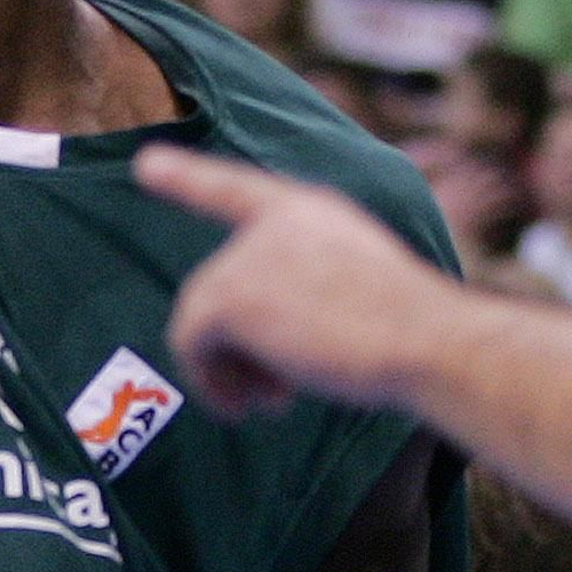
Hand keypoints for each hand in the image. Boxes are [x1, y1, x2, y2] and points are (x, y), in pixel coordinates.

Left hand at [137, 143, 452, 417]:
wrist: (425, 342)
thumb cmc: (408, 333)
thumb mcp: (356, 292)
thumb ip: (298, 292)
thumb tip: (233, 341)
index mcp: (311, 212)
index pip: (237, 190)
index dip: (188, 179)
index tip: (145, 165)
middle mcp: (273, 222)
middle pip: (216, 289)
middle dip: (239, 349)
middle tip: (279, 395)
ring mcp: (248, 254)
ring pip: (199, 321)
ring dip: (228, 370)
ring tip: (274, 401)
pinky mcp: (228, 294)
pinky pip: (189, 345)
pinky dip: (211, 383)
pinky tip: (248, 406)